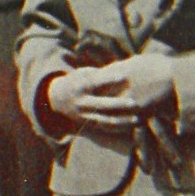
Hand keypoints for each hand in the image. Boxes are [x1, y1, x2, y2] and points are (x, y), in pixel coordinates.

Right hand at [47, 56, 173, 131]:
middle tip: (135, 103)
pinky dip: (119, 128)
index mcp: (80, 86)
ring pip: (105, 120)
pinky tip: (131, 126)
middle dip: (118, 104)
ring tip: (137, 120)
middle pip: (101, 104)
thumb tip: (122, 67)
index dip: (109, 79)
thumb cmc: (78, 81)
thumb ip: (100, 74)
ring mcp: (84, 115)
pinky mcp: (88, 124)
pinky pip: (105, 128)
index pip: (95, 82)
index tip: (124, 76)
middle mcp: (81, 102)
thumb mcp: (83, 74)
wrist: (57, 100)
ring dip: (122, 121)